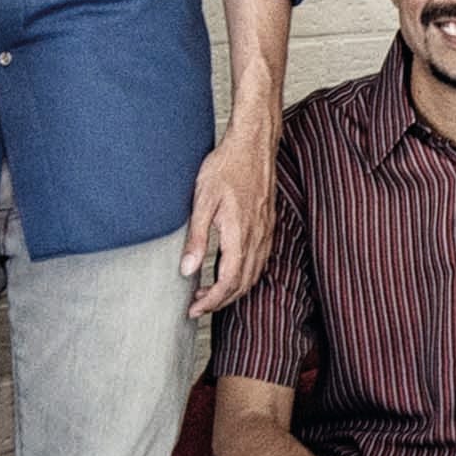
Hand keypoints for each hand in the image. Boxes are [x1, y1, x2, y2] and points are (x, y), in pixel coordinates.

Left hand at [181, 113, 276, 320]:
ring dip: (233, 290)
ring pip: (254, 274)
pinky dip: (246, 275)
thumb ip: (196, 238)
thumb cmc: (227, 167)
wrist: (253, 144)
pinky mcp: (268, 225)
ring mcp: (265, 232)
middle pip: (243, 284)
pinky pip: (260, 260)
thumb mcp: (203, 201)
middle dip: (220, 301)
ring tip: (210, 293)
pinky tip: (231, 270)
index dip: (211, 302)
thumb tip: (187, 270)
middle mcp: (257, 238)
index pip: (228, 282)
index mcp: (240, 235)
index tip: (193, 310)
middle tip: (198, 306)